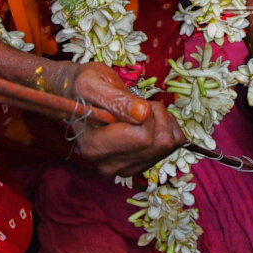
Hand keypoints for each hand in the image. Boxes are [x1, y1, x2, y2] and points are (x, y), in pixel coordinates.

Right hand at [67, 64, 184, 178]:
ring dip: (163, 121)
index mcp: (94, 147)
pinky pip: (173, 146)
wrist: (80, 97)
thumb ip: (117, 100)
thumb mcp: (93, 84)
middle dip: (157, 115)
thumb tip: (143, 113)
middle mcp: (108, 165)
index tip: (134, 102)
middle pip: (159, 143)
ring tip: (141, 112)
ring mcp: (124, 168)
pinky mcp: (139, 166)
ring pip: (168, 145)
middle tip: (138, 104)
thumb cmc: (84, 87)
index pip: (143, 138)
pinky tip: (148, 122)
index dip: (147, 114)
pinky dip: (167, 128)